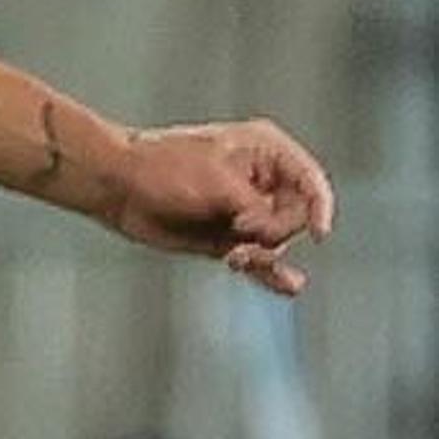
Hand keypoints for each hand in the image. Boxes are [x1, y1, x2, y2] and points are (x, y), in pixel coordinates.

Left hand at [97, 118, 338, 294]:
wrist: (118, 186)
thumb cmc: (161, 166)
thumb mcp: (218, 181)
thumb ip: (255, 209)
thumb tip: (273, 237)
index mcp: (266, 153)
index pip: (310, 182)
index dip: (320, 208)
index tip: (318, 232)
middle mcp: (261, 183)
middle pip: (296, 218)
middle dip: (275, 232)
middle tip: (242, 232)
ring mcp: (245, 212)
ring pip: (276, 242)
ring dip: (262, 254)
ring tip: (236, 255)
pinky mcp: (227, 238)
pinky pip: (258, 259)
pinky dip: (270, 272)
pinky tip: (288, 285)